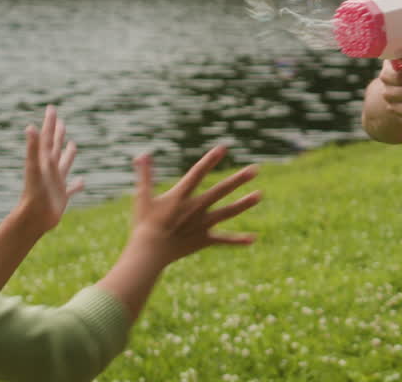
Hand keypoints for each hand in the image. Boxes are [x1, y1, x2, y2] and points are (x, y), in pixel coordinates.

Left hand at [16, 105, 83, 235]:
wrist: (33, 218)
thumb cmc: (34, 194)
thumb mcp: (34, 168)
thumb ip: (33, 149)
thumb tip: (29, 127)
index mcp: (44, 161)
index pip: (48, 138)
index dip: (50, 123)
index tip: (51, 108)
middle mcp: (50, 170)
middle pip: (55, 148)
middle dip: (57, 134)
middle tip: (60, 121)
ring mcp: (56, 182)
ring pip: (64, 164)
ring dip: (68, 154)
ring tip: (72, 144)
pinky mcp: (62, 196)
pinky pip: (71, 188)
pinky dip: (77, 185)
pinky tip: (82, 183)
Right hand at [129, 146, 259, 266]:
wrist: (148, 253)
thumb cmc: (144, 224)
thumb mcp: (143, 197)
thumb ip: (145, 175)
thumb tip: (142, 155)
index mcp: (181, 196)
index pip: (197, 173)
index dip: (210, 160)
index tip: (223, 148)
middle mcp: (195, 208)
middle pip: (220, 191)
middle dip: (238, 180)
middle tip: (255, 169)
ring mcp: (201, 224)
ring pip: (227, 212)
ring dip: (244, 204)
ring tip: (259, 195)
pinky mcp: (203, 239)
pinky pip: (223, 240)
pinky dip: (237, 240)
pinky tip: (253, 239)